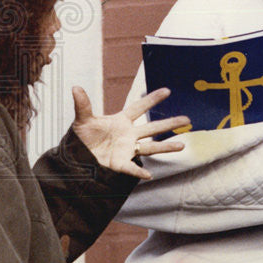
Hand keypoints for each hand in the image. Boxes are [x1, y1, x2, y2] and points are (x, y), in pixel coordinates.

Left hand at [70, 86, 188, 179]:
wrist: (77, 157)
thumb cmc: (82, 137)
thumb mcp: (82, 120)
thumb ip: (82, 105)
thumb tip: (76, 87)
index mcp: (121, 121)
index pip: (139, 108)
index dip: (152, 99)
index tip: (167, 91)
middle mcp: (128, 135)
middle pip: (152, 128)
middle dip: (170, 124)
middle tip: (187, 119)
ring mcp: (127, 149)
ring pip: (150, 147)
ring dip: (166, 147)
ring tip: (181, 145)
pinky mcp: (120, 163)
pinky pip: (131, 167)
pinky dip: (138, 171)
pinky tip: (148, 175)